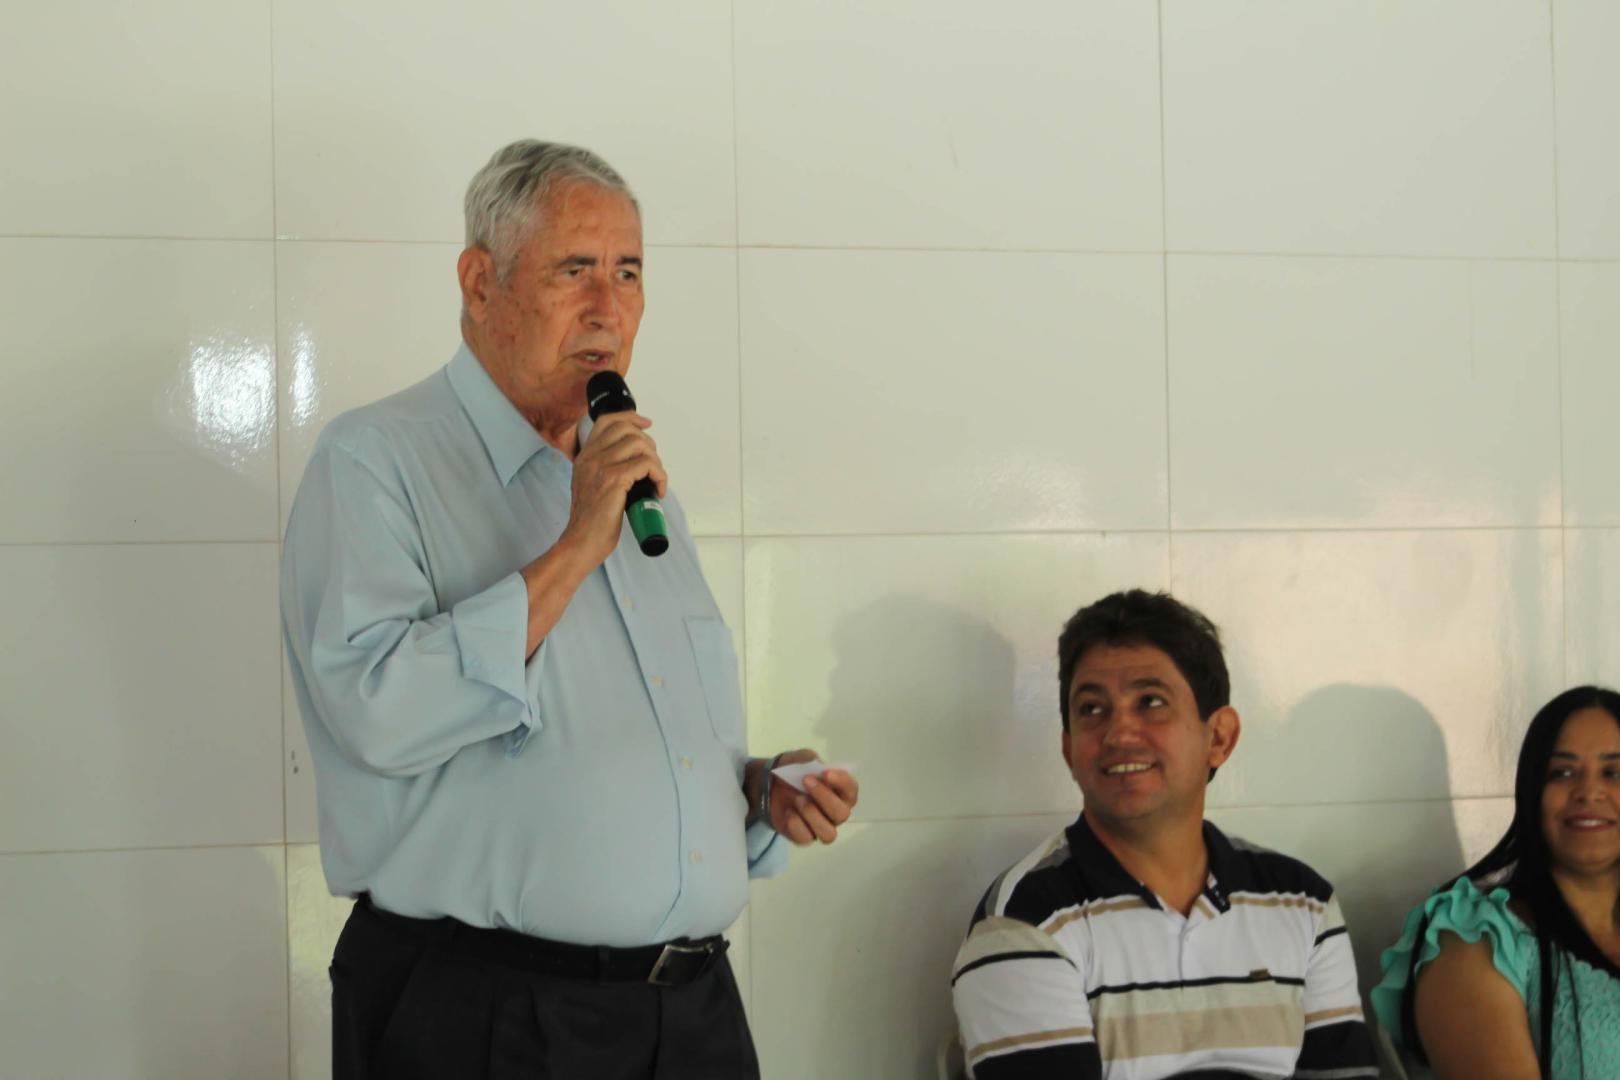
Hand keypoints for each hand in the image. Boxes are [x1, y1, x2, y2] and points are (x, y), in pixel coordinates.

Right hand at [559, 411, 667, 567]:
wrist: (581, 541)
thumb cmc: (591, 520)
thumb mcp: (591, 485)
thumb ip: (604, 468)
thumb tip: (634, 460)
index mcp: (585, 456)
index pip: (607, 420)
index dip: (630, 417)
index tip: (646, 424)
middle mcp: (591, 457)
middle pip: (627, 429)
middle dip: (648, 444)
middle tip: (652, 467)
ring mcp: (601, 467)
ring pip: (640, 444)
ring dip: (656, 462)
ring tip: (655, 480)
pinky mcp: (614, 480)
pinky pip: (646, 465)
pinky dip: (659, 476)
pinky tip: (657, 490)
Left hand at [768, 748, 857, 845]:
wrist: (769, 785)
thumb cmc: (793, 772)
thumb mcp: (799, 758)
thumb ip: (809, 758)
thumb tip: (816, 764)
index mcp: (840, 792)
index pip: (851, 791)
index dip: (843, 783)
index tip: (826, 773)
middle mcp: (835, 813)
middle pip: (842, 813)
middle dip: (824, 796)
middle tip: (806, 780)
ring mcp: (820, 827)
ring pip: (829, 834)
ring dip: (812, 814)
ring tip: (797, 799)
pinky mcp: (804, 836)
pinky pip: (806, 838)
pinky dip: (797, 825)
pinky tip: (788, 812)